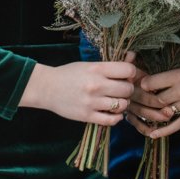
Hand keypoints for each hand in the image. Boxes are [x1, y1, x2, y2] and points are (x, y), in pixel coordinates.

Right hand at [20, 56, 135, 123]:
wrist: (47, 88)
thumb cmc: (69, 74)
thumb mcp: (89, 65)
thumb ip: (110, 66)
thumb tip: (132, 58)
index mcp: (97, 69)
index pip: (128, 70)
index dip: (132, 73)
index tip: (127, 76)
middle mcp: (96, 85)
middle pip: (128, 89)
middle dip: (128, 89)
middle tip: (121, 89)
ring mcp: (92, 102)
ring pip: (122, 105)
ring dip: (123, 103)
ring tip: (116, 100)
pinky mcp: (87, 116)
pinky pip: (111, 120)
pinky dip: (116, 117)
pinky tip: (113, 112)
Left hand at [127, 51, 179, 138]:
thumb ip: (169, 75)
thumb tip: (147, 80)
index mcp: (179, 75)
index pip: (151, 83)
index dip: (143, 84)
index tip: (139, 84)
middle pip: (156, 100)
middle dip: (147, 99)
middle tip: (140, 99)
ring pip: (164, 112)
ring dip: (155, 112)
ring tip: (146, 111)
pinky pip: (177, 125)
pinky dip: (164, 131)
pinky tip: (153, 134)